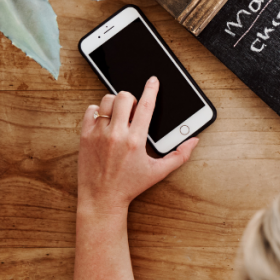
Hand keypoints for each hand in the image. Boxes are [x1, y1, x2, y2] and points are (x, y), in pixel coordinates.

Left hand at [78, 77, 197, 214]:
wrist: (101, 198)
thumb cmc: (130, 186)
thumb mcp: (159, 172)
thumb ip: (179, 156)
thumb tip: (193, 141)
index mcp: (136, 141)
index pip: (146, 106)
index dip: (151, 89)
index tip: (153, 80)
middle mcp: (116, 134)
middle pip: (124, 97)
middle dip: (132, 98)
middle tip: (134, 109)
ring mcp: (98, 134)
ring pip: (107, 100)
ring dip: (116, 103)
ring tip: (120, 115)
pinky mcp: (85, 136)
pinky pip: (91, 111)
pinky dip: (98, 111)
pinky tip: (105, 121)